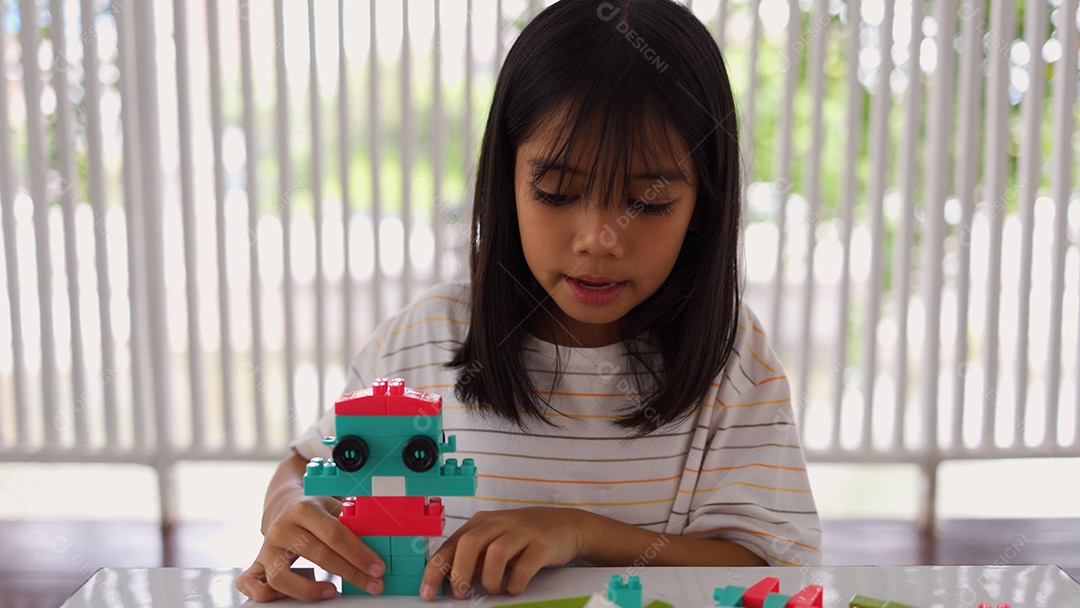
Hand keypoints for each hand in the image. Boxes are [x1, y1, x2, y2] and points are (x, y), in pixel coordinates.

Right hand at [236, 495, 386, 601]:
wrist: (284, 504)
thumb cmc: (316, 509)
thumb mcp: (334, 505)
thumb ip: (352, 520)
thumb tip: (382, 537)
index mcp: (304, 509)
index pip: (336, 535)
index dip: (359, 554)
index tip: (378, 568)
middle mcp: (282, 528)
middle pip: (318, 555)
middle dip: (351, 573)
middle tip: (372, 584)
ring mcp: (267, 547)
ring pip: (281, 576)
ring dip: (309, 590)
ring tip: (333, 591)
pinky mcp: (257, 562)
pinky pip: (251, 585)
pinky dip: (267, 596)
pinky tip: (291, 597)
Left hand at [420, 507, 587, 600]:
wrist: (566, 525)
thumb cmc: (525, 536)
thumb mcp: (495, 540)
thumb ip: (474, 556)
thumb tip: (450, 580)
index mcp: (482, 522)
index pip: (451, 544)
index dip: (436, 569)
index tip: (428, 591)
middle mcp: (500, 523)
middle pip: (470, 544)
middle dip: (460, 573)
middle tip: (462, 594)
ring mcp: (522, 531)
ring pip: (495, 553)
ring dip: (490, 579)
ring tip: (494, 589)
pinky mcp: (542, 543)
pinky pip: (524, 565)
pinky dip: (515, 582)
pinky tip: (514, 587)